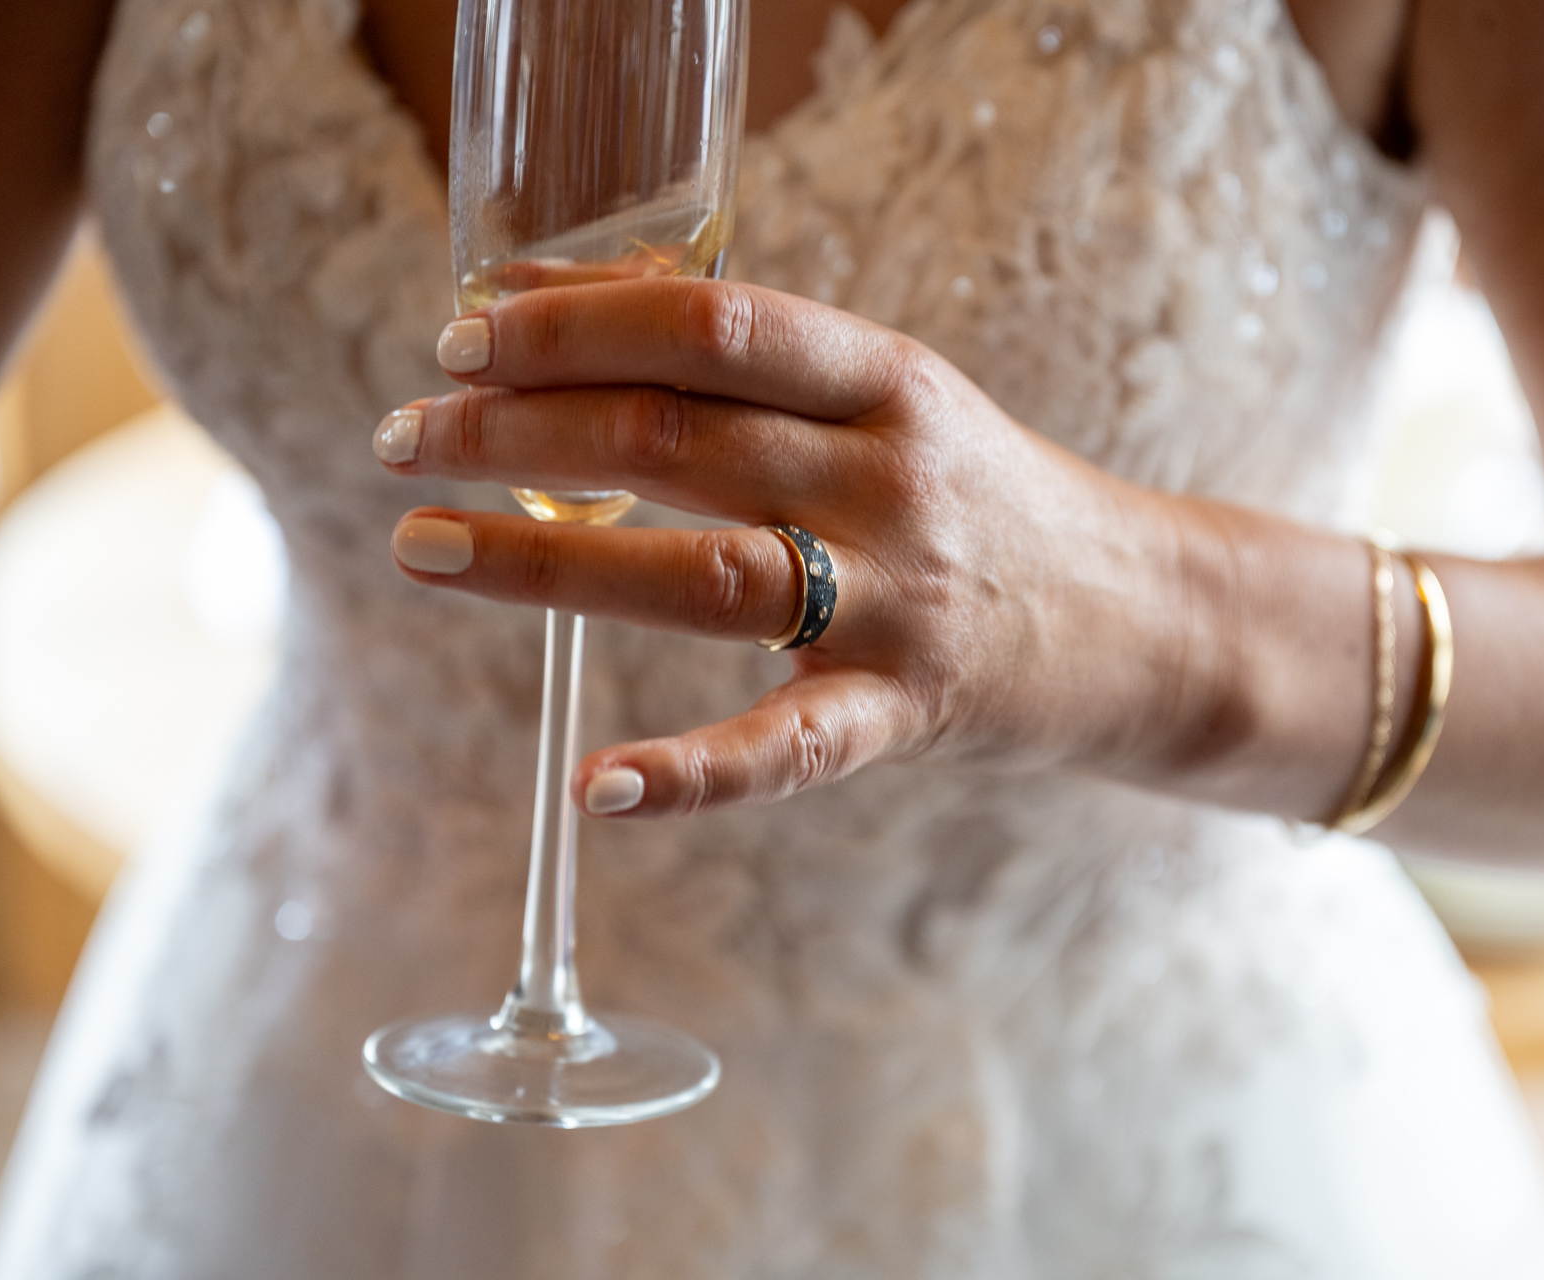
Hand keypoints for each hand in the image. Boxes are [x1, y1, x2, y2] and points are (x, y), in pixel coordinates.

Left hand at [372, 278, 1240, 817]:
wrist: (1140, 616)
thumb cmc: (981, 497)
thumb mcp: (892, 401)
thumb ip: (756, 363)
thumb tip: (568, 307)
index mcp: (887, 378)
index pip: (709, 322)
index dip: (570, 321)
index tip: (461, 333)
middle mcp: (892, 477)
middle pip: (677, 437)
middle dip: (514, 429)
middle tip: (403, 434)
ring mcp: (901, 600)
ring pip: (705, 572)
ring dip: (545, 558)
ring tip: (426, 542)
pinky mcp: (907, 711)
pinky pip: (791, 747)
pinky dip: (692, 771)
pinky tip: (594, 785)